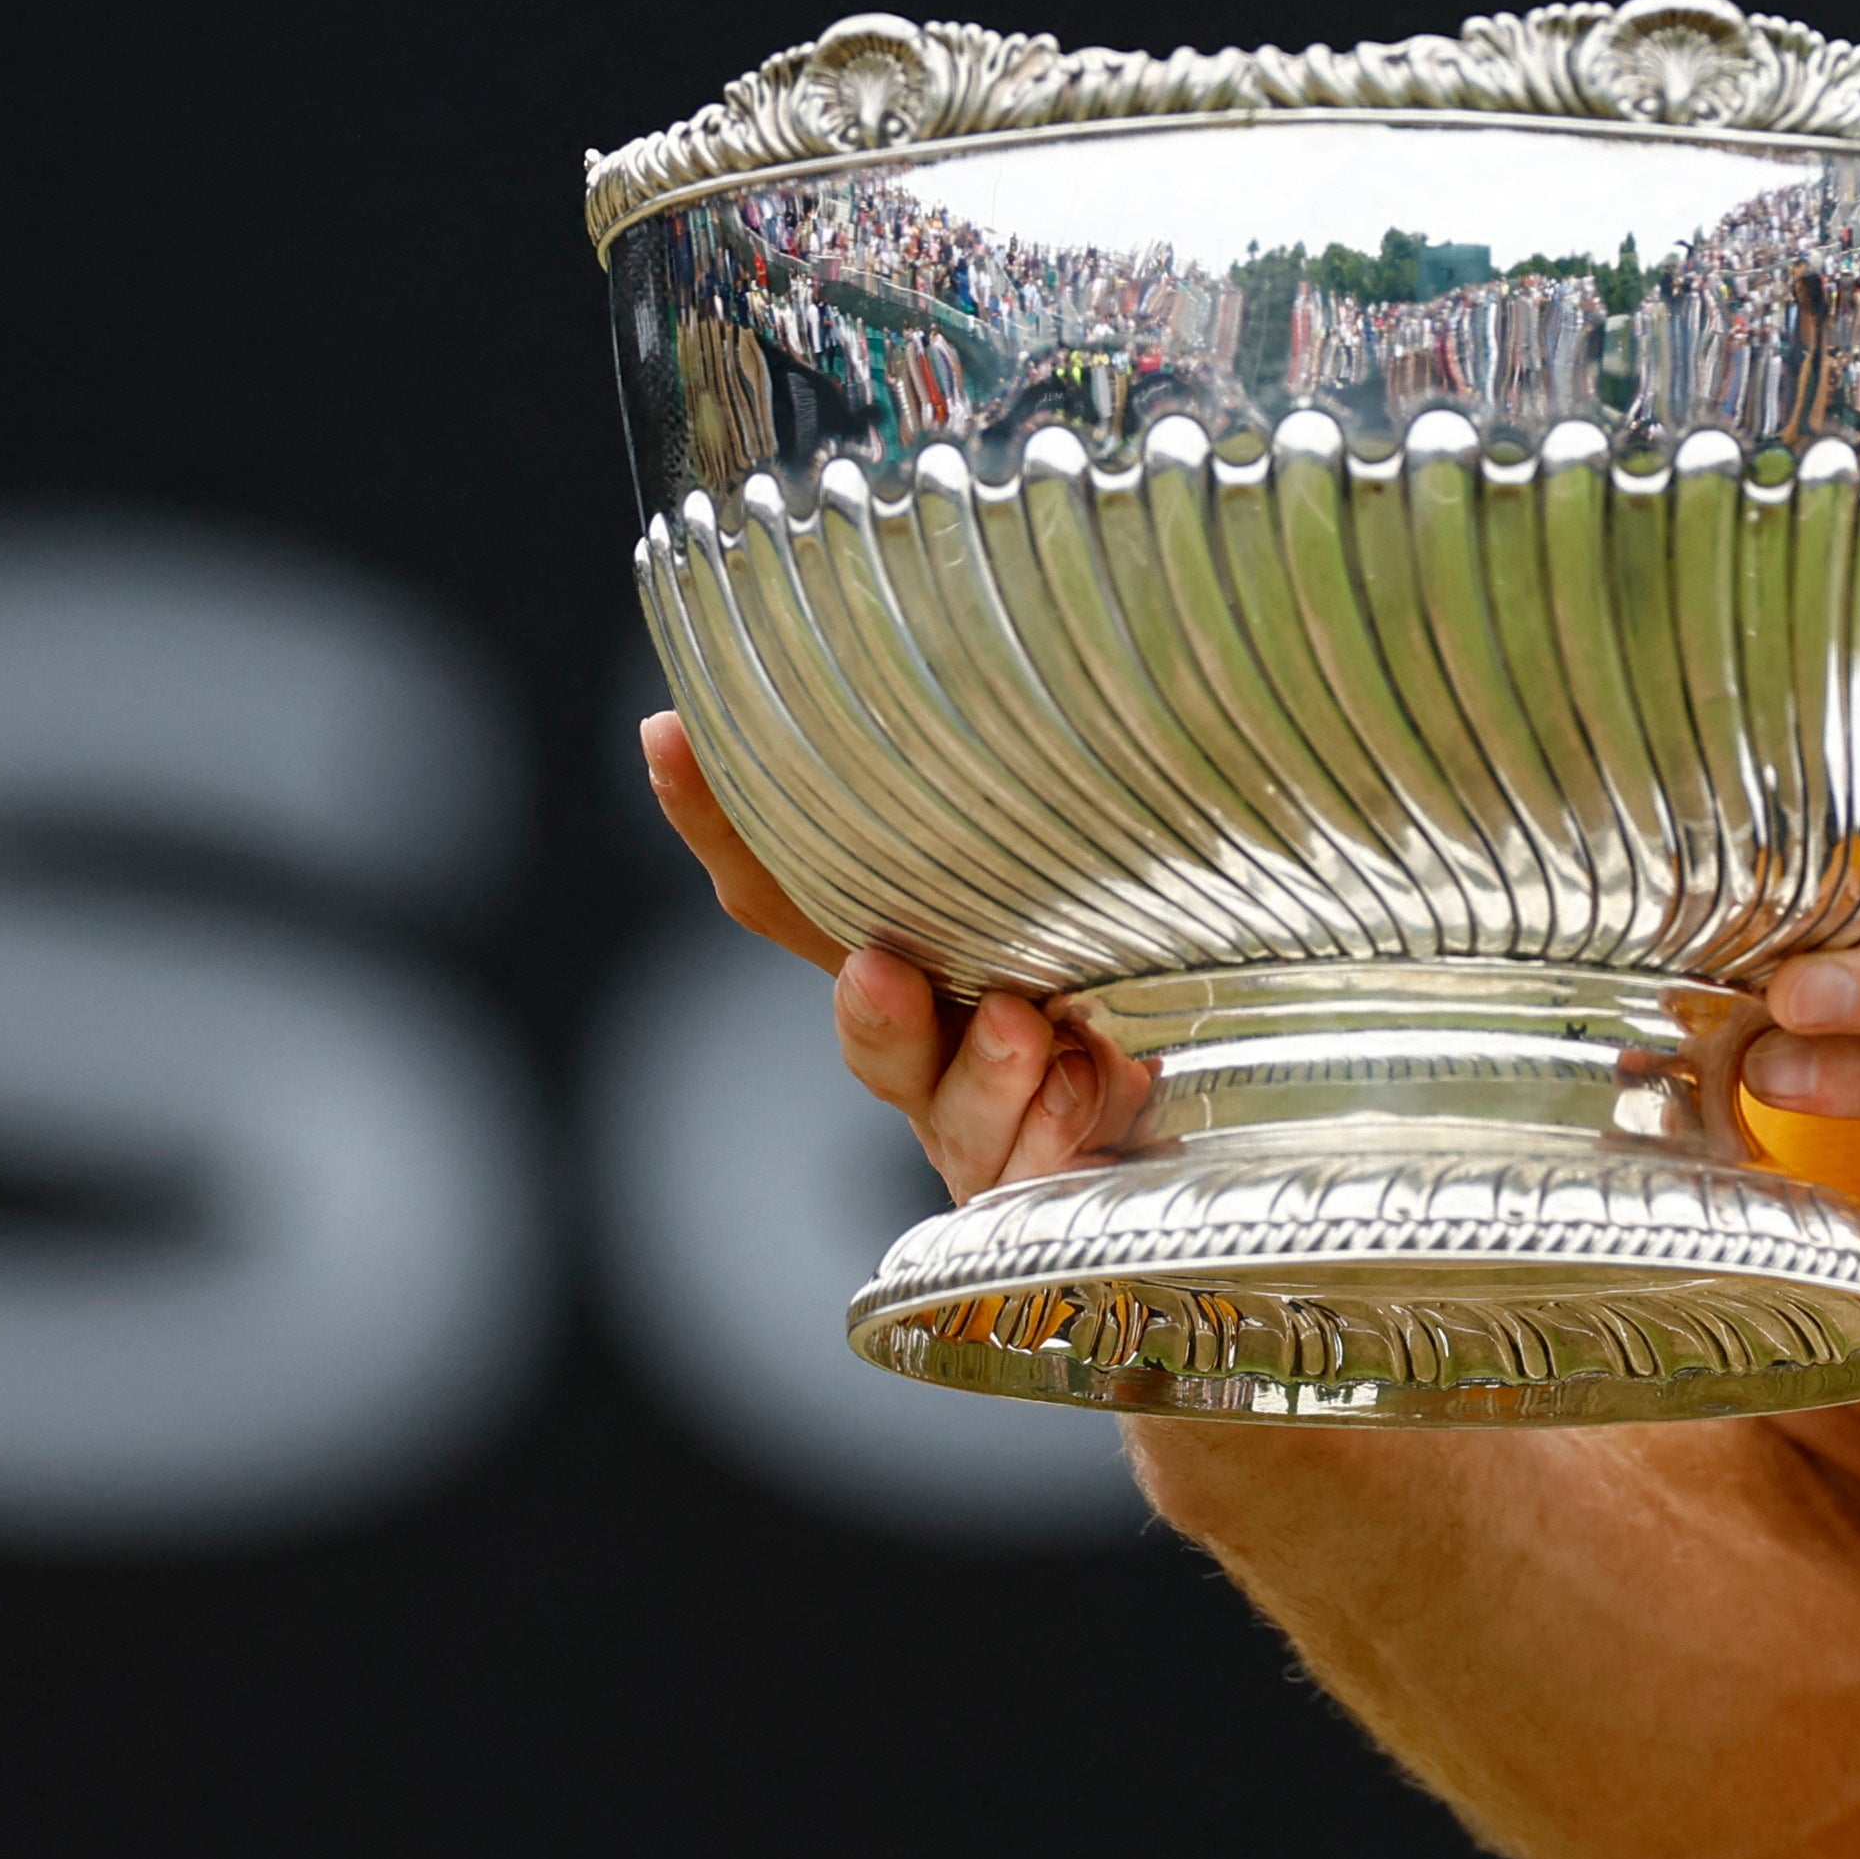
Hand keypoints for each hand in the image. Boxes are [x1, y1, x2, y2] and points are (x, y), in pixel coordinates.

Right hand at [640, 710, 1148, 1205]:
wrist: (1189, 1149)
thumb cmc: (1129, 989)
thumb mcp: (1087, 894)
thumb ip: (1046, 828)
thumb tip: (1057, 666)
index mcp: (913, 959)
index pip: (794, 892)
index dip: (721, 821)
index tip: (670, 734)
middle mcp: (928, 1047)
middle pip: (866, 1026)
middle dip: (869, 1005)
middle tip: (875, 969)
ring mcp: (978, 1129)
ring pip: (955, 1108)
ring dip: (984, 1070)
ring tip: (1028, 1027)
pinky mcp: (1039, 1192)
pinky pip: (1038, 1167)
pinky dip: (1065, 1126)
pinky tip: (1105, 1087)